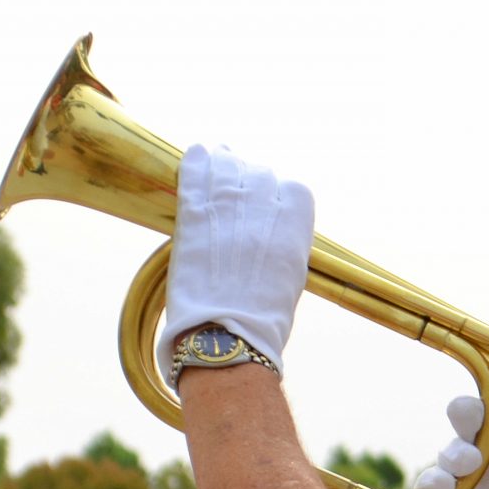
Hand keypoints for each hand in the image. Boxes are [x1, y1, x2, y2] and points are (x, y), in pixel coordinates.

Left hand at [155, 144, 315, 380]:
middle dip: (251, 180)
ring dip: (224, 163)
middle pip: (260, 175)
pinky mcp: (194, 213)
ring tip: (219, 161)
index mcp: (295, 224)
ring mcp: (228, 206)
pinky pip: (195, 172)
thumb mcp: (292, 276)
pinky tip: (197, 154)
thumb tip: (274, 230)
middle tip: (238, 190)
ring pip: (228, 166)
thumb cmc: (264, 318)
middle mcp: (264, 207)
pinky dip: (196, 160)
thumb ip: (285, 243)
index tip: (269, 203)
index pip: (293, 189)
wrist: (226, 334)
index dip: (280, 195)